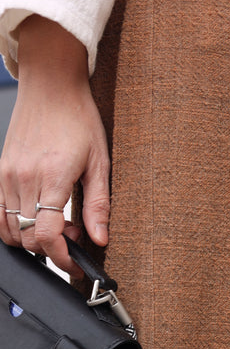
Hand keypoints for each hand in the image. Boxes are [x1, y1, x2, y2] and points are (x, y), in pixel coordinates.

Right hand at [0, 15, 110, 277]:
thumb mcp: (99, 164)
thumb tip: (100, 238)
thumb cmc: (78, 118)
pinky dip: (13, 225)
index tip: (74, 263)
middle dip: (52, 248)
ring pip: (10, 229)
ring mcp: (7, 174)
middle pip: (28, 237)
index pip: (46, 235)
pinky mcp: (0, 170)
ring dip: (32, 238)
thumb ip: (98, 205)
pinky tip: (34, 216)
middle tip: (74, 234)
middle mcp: (23, 178)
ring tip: (57, 223)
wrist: (52, 85)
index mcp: (52, 177)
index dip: (61, 258)